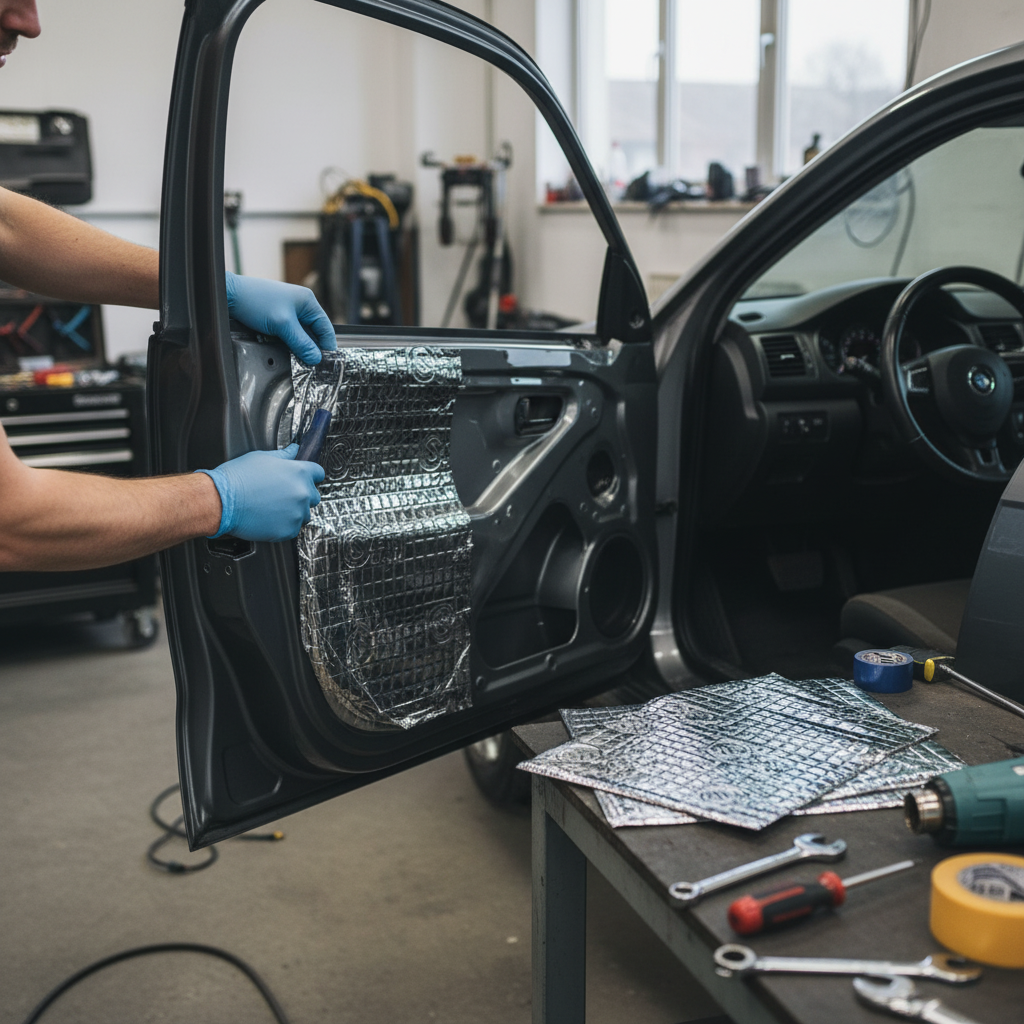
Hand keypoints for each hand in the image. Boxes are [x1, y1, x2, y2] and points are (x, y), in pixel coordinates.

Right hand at [197, 444, 324, 540]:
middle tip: (281, 494)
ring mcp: (297, 513)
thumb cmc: (238, 478)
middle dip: (300, 494)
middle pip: (313, 495)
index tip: (303, 478)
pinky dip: (284, 525)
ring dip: (294, 511)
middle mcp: (302, 493)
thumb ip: (283, 455)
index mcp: (299, 472)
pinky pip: (293, 528)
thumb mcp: (262, 458)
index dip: (310, 475)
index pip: (318, 473)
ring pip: (304, 514)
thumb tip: (293, 450)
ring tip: (273, 507)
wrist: (222, 501)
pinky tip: (268, 517)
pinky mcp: (288, 530)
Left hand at [225, 271, 335, 364]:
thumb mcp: (283, 325)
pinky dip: (290, 343)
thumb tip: (315, 357)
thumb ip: (301, 343)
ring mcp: (289, 311)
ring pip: (301, 334)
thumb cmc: (256, 302)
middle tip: (311, 364)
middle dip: (312, 348)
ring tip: (299, 359)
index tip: (326, 362)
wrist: (231, 295)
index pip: (325, 328)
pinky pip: (290, 333)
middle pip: (314, 332)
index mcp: (307, 301)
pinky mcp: (278, 317)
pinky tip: (287, 350)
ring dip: (299, 346)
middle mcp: (301, 305)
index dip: (327, 346)